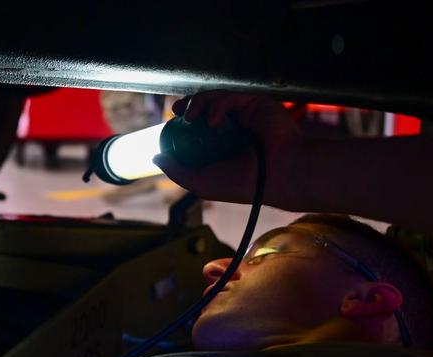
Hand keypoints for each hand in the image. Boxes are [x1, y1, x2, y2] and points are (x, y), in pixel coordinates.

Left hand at [154, 90, 307, 209]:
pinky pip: (231, 97)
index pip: (201, 125)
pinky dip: (218, 105)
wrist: (277, 175)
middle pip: (208, 107)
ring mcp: (247, 115)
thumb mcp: (200, 182)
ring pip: (217, 98)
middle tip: (179, 111)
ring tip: (192, 117)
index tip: (173, 119)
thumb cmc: (242, 183)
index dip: (186, 118)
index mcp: (224, 145)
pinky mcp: (256, 104)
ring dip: (199, 102)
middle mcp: (236, 128)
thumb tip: (155, 158)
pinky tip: (214, 121)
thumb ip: (177, 171)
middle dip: (190, 104)